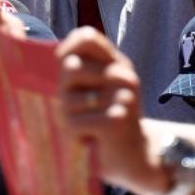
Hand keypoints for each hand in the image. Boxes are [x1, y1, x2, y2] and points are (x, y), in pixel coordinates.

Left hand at [55, 28, 159, 192]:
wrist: (137, 158)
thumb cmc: (109, 122)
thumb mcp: (98, 90)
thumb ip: (82, 68)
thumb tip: (57, 57)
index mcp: (117, 63)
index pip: (86, 37)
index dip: (67, 50)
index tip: (66, 72)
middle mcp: (122, 75)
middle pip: (70, 68)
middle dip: (65, 94)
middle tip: (81, 113)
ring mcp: (121, 96)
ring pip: (68, 100)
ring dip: (70, 119)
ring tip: (88, 128)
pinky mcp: (116, 120)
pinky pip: (74, 123)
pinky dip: (76, 136)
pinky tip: (92, 141)